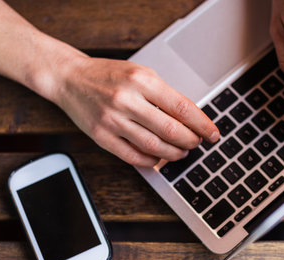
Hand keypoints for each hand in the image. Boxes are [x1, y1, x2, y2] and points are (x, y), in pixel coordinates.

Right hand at [54, 56, 219, 166]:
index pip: (181, 107)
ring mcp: (113, 120)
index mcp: (141, 80)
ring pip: (154, 146)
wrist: (70, 78)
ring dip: (174, 154)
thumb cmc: (108, 76)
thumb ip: (164, 95)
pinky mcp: (102, 136)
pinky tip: (159, 158)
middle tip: (198, 143)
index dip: (202, 124)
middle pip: (171, 130)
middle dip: (191, 141)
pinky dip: (151, 160)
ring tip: (182, 152)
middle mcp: (127, 100)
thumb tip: (192, 120)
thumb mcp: (140, 74)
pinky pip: (133, 156)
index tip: (213, 134)